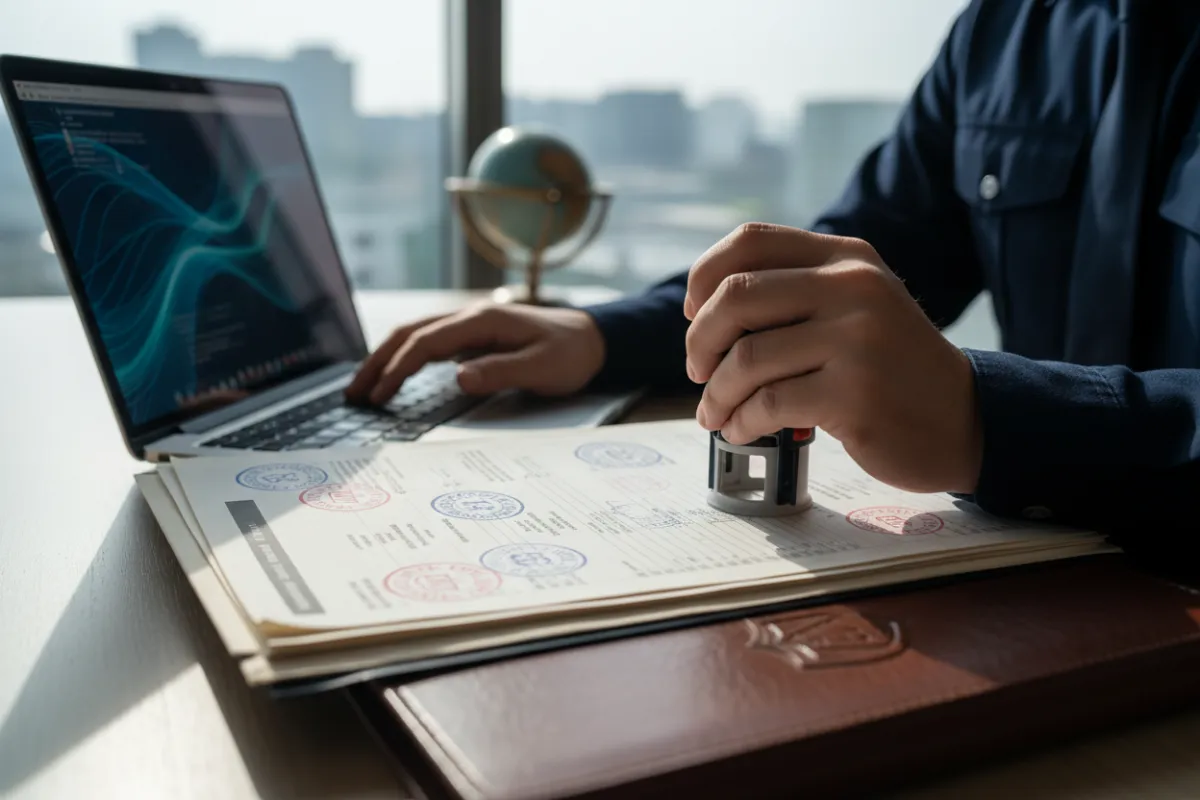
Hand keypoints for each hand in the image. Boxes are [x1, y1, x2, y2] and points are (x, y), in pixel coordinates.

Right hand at [344, 302, 605, 405]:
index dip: (398, 369)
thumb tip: (458, 377)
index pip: (425, 343)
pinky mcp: (473, 337)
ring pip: (415, 337)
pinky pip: (429, 344)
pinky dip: (404, 359)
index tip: (378, 396)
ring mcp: (469, 326)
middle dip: (377, 362)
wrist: (593, 339)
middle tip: (353, 394)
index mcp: (482, 321)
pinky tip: (394, 377)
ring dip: (386, 360)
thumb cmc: (570, 354)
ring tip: (363, 388)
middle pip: (409, 334)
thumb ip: (500, 372)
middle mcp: (469, 318)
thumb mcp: (542, 368)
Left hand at [683, 223, 981, 494]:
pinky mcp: (854, 395)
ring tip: (717, 412)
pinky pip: (767, 404)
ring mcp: (856, 340)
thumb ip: (796, 293)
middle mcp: (852, 288)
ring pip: (746, 358)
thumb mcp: (856, 305)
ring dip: (717, 394)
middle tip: (698, 370)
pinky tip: (743, 429)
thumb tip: (704, 309)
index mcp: (846, 257)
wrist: (963, 419)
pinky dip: (741, 421)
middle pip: (735, 297)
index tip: (696, 313)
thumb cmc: (891, 367)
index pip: (750, 241)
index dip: (704, 277)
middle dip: (700, 341)